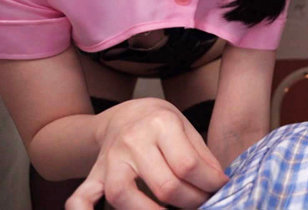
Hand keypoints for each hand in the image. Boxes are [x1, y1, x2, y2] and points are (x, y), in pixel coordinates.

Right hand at [66, 98, 228, 209]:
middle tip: (202, 203)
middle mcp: (133, 141)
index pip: (188, 165)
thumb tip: (219, 185)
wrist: (126, 114)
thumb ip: (203, 157)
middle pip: (164, 184)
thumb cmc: (162, 125)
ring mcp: (110, 160)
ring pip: (123, 193)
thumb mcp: (187, 128)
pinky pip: (80, 197)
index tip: (219, 188)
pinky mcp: (95, 175)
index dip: (209, 183)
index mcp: (161, 125)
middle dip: (190, 202)